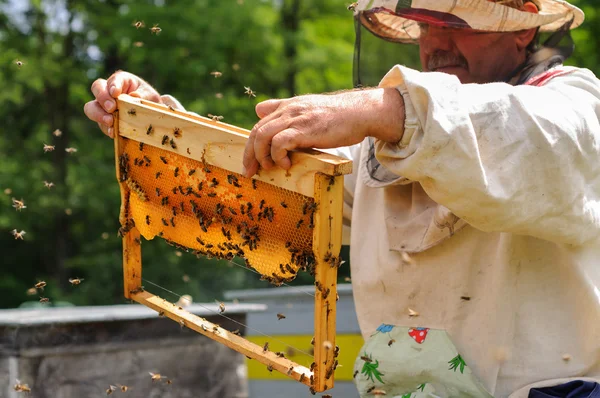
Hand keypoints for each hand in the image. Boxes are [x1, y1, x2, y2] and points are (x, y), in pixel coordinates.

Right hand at [83, 71, 161, 137]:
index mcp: (122, 81)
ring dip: (99, 114)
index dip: (113, 85)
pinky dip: (106, 128)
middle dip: (102, 98)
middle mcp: (108, 91)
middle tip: (111, 108)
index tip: (115, 93)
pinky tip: (113, 132)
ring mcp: (103, 106)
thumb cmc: (149, 101)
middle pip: (96, 88)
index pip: (114, 79)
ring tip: (110, 121)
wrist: (150, 115)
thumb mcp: (151, 97)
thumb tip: (134, 96)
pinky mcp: (104, 120)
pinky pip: (100, 124)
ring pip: (91, 107)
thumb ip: (144, 95)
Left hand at [242, 87, 404, 176]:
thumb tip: (259, 109)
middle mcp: (288, 110)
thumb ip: (282, 108)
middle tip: (249, 172)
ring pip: (263, 136)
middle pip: (256, 132)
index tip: (250, 162)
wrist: (360, 112)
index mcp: (286, 107)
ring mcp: (295, 119)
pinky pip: (280, 142)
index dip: (250, 144)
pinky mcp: (305, 129)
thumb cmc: (337, 114)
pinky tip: (287, 164)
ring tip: (270, 168)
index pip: (259, 124)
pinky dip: (278, 155)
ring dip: (262, 156)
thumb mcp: (307, 107)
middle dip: (249, 154)